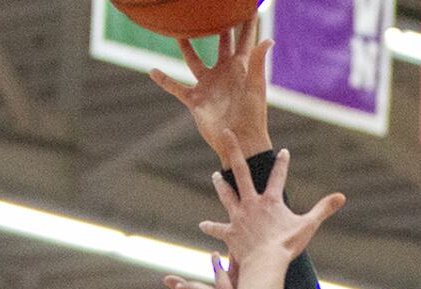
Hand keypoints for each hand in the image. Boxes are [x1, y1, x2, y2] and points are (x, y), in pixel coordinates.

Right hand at [151, 18, 272, 158]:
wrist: (240, 142)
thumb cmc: (253, 116)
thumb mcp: (256, 87)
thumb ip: (258, 62)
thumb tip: (268, 40)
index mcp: (241, 68)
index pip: (245, 39)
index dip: (247, 22)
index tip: (247, 5)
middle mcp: (224, 73)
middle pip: (221, 44)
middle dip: (220, 27)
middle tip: (214, 10)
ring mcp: (209, 85)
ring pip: (194, 60)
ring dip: (187, 47)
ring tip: (179, 31)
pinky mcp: (196, 100)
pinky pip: (176, 87)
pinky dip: (164, 80)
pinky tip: (152, 71)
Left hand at [201, 132, 343, 264]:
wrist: (265, 262)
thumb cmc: (287, 245)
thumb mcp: (308, 225)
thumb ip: (324, 209)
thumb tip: (342, 197)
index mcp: (271, 200)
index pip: (279, 176)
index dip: (283, 163)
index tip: (283, 151)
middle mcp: (252, 203)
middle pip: (241, 172)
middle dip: (234, 151)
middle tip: (227, 134)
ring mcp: (239, 216)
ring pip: (227, 195)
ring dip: (221, 184)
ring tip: (216, 175)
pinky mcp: (230, 232)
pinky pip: (218, 228)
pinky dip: (211, 227)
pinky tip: (203, 225)